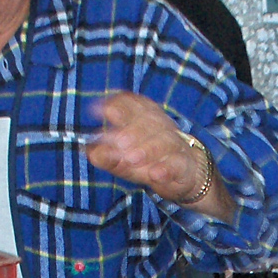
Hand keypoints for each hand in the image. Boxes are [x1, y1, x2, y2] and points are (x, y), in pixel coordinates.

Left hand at [85, 93, 209, 203]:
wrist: (185, 174)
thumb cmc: (148, 160)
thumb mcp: (123, 158)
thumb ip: (107, 155)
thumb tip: (92, 153)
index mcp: (143, 117)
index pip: (133, 102)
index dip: (119, 104)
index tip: (103, 110)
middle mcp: (160, 127)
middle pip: (150, 121)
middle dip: (133, 131)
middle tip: (119, 142)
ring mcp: (174, 145)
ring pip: (165, 141)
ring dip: (148, 149)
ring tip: (131, 159)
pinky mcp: (184, 165)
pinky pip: (178, 164)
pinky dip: (167, 168)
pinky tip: (155, 174)